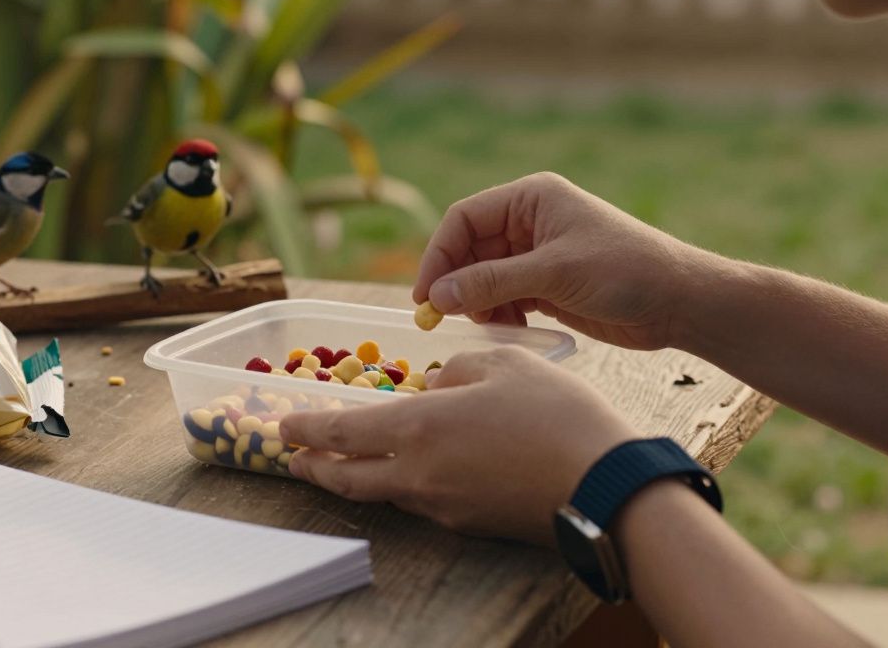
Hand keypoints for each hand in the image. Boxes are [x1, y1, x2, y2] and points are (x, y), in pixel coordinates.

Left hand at [280, 347, 639, 545]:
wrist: (604, 486)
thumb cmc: (556, 416)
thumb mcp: (503, 364)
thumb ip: (455, 371)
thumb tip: (434, 387)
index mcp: (416, 430)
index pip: (340, 434)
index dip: (307, 429)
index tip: (283, 425)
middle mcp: (418, 477)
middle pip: (347, 480)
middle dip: (314, 468)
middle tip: (295, 458)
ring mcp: (442, 507)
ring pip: (384, 493)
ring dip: (357, 478)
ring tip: (349, 461)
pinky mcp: (469, 525)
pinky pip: (422, 501)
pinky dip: (402, 485)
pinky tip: (417, 468)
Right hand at [413, 172, 715, 350]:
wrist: (679, 303)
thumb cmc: (626, 272)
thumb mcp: (554, 273)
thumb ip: (492, 283)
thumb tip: (437, 296)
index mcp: (531, 199)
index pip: (464, 219)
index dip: (438, 255)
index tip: (426, 296)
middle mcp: (530, 222)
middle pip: (469, 250)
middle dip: (456, 283)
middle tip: (443, 319)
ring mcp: (537, 254)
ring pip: (483, 278)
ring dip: (477, 303)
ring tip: (488, 326)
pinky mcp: (547, 285)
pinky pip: (504, 297)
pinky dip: (498, 315)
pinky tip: (509, 330)